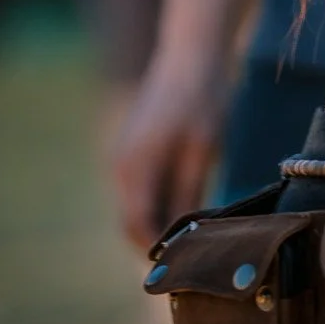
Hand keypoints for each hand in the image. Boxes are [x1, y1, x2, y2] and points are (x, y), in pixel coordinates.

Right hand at [112, 50, 227, 251]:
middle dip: (155, 242)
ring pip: (136, 204)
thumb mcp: (203, 150)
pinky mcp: (133, 148)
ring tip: (192, 240)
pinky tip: (185, 208)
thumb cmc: (203, 99)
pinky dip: (156, 203)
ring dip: (156, 223)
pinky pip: (140, 188)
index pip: (137, 225)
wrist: (192, 54)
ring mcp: (123, 155)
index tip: (182, 269)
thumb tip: (186, 234)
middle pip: (132, 219)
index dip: (156, 251)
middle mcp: (121, 165)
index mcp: (136, 167)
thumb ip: (189, 193)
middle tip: (190, 262)